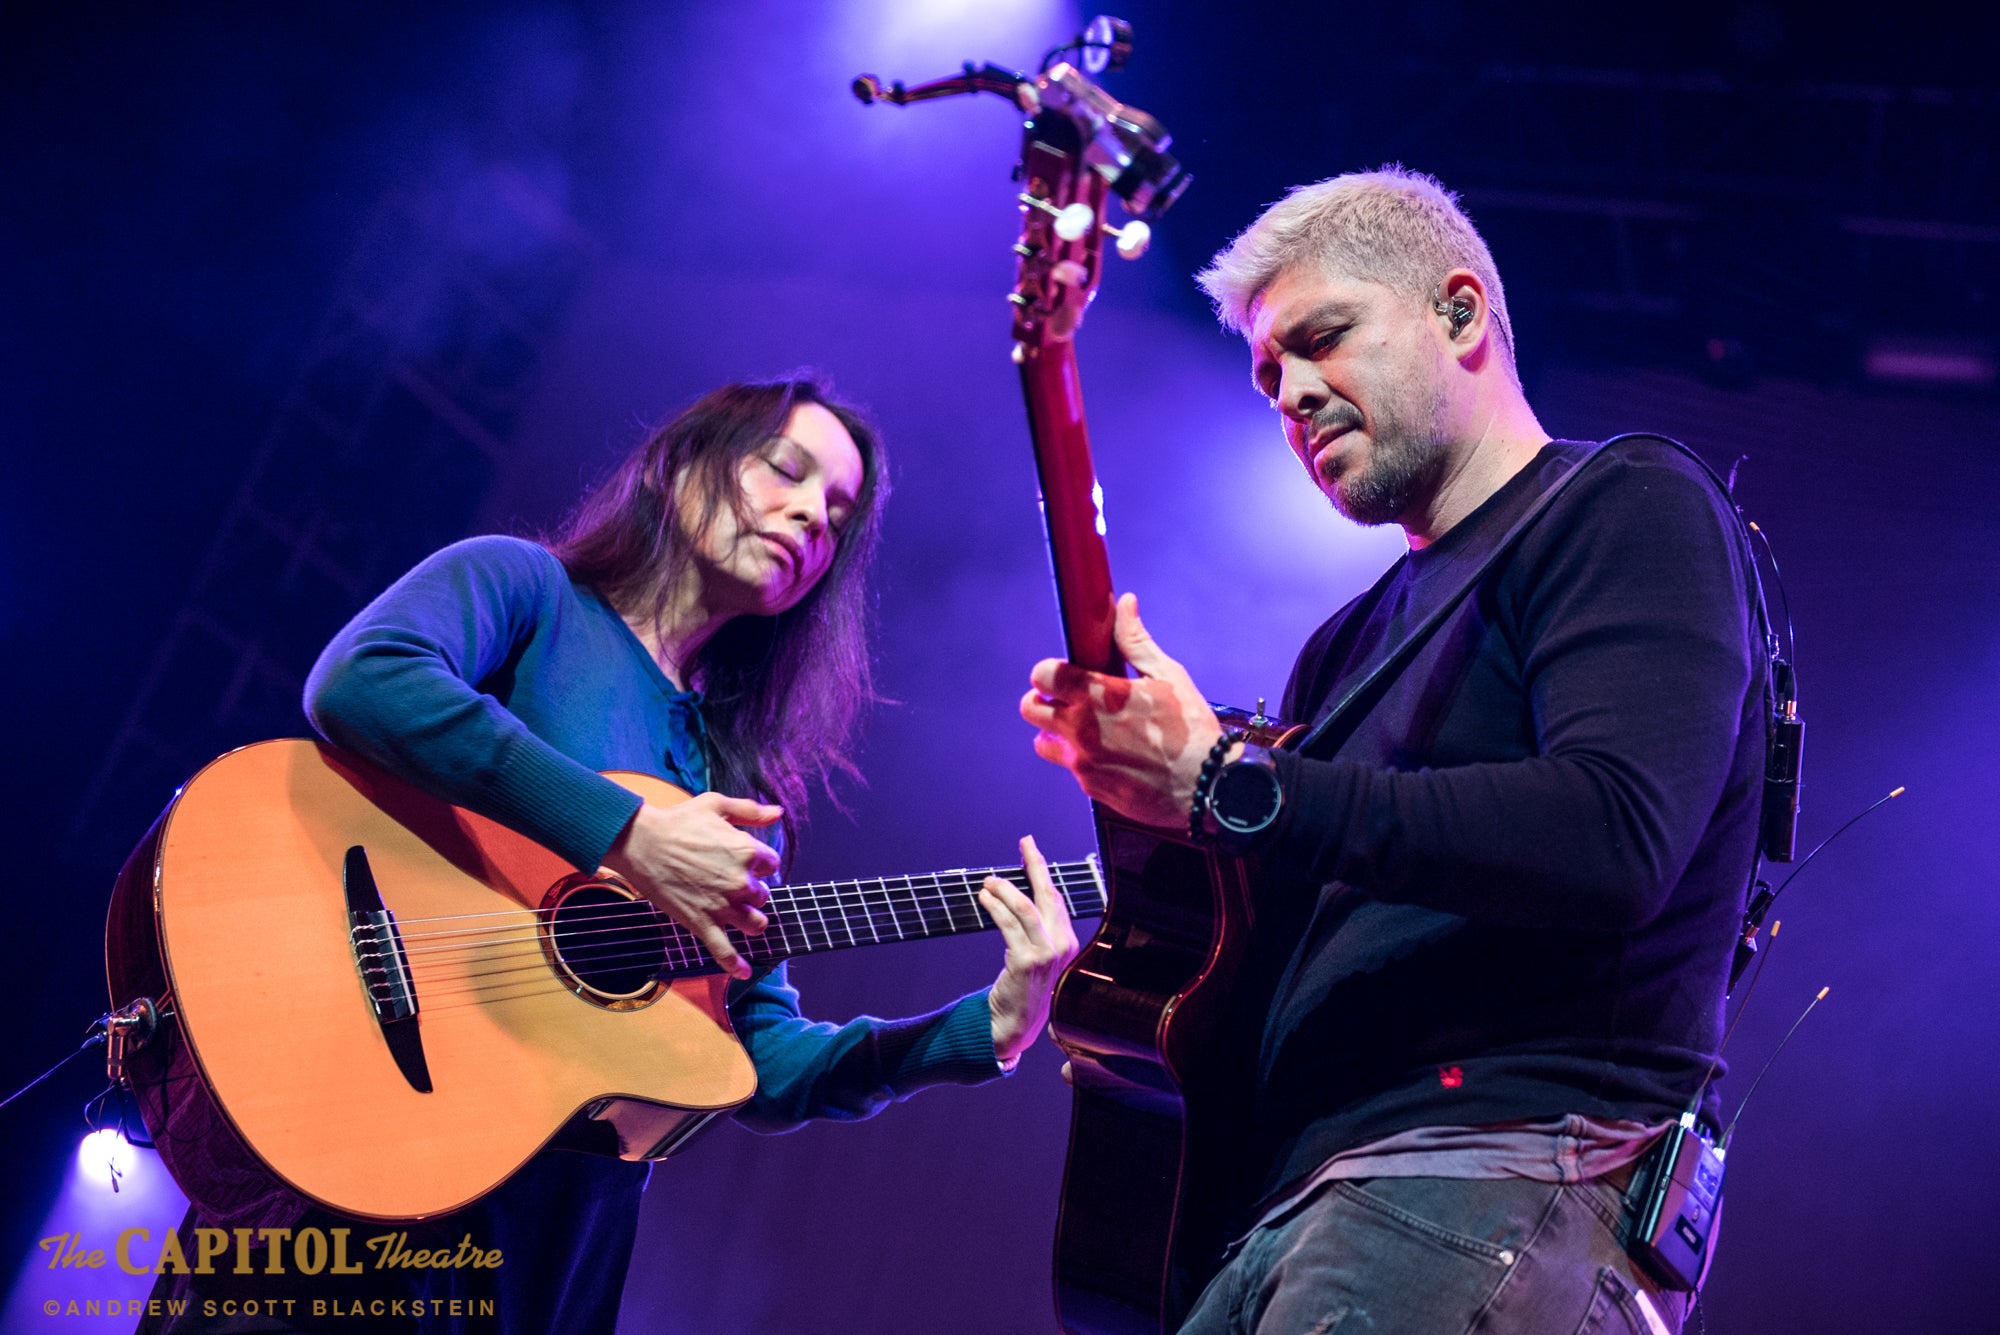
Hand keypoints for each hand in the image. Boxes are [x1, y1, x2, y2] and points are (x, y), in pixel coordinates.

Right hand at [602, 793, 781, 979]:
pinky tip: (744, 971)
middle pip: (763, 896)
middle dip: (752, 892)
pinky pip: (724, 950)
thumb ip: (750, 811)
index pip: (771, 865)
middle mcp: (739, 881)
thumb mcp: (717, 805)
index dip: (760, 864)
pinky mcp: (701, 922)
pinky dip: (735, 964)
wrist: (641, 841)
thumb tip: (778, 813)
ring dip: (752, 922)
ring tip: (744, 917)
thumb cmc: (677, 821)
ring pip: (754, 924)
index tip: (746, 863)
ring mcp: (722, 905)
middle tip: (733, 886)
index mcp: (746, 851)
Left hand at [983, 834, 1081, 1067]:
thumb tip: (1018, 895)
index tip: (1031, 849)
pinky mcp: (1026, 962)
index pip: (1056, 897)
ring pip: (1026, 908)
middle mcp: (1062, 945)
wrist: (1015, 1025)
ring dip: (1006, 889)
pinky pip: (1008, 926)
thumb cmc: (1024, 988)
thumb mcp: (1039, 955)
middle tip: (1024, 843)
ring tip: (989, 881)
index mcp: (1067, 941)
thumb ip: (1036, 930)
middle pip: (1049, 895)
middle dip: (1035, 864)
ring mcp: (1046, 954)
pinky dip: (995, 908)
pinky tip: (984, 898)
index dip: (1042, 871)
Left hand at [1020, 592, 1226, 829]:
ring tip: (1086, 729)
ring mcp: (1083, 762)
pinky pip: (1071, 768)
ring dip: (1056, 733)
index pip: (1043, 676)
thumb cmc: (1192, 730)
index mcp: (1097, 696)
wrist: (1207, 788)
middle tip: (1068, 699)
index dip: (1049, 672)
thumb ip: (1136, 641)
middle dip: (1043, 700)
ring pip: (1043, 742)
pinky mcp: (1091, 787)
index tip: (1064, 674)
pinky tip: (1110, 754)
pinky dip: (1082, 759)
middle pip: (1030, 709)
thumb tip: (1125, 603)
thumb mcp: (1168, 676)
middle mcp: (1081, 730)